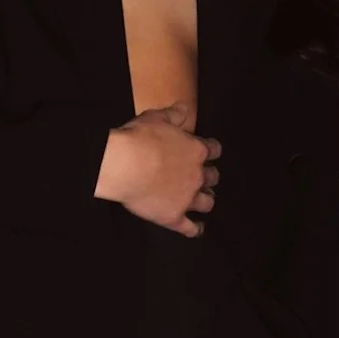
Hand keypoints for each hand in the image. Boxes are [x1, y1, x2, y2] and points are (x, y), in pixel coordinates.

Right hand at [93, 102, 220, 236]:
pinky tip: (197, 229)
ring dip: (206, 200)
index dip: (211, 151)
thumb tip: (186, 108)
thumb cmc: (139, 138)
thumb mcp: (157, 118)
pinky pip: (190, 228)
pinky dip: (195, 229)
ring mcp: (187, 198)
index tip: (209, 151)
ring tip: (203, 200)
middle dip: (208, 177)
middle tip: (203, 177)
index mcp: (196, 150)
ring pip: (207, 202)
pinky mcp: (174, 217)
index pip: (214, 150)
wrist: (124, 165)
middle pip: (212, 178)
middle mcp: (197, 175)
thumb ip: (174, 114)